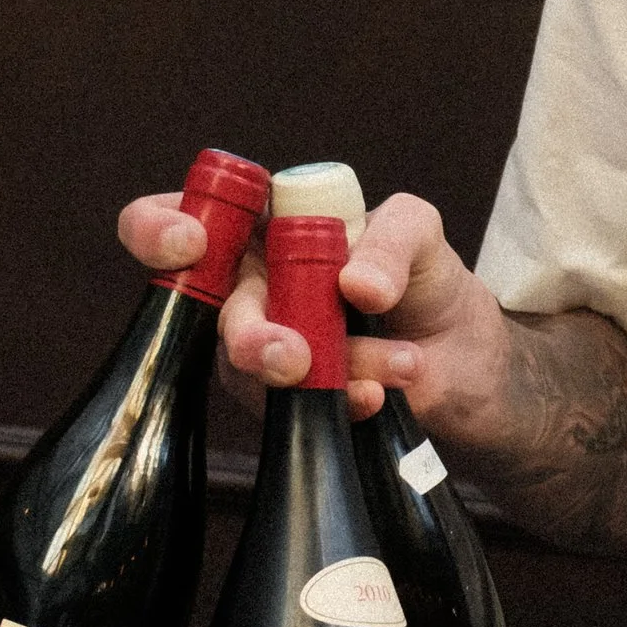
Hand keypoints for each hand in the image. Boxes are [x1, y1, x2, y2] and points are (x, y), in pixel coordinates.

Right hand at [115, 187, 510, 426]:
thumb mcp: (418, 233)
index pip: (179, 218)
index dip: (159, 228)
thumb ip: (390, 240)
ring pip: (247, 365)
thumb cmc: (425, 278)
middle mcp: (248, 287)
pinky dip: (340, 400)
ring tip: (401, 364)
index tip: (190, 244)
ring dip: (322, 369)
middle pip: (201, 306)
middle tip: (294, 354)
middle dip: (247, 333)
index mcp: (263, 228)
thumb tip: (356, 286)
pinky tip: (381, 393)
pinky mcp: (285, 401)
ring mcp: (262, 345)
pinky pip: (288, 408)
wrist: (467, 356)